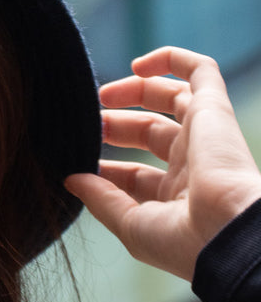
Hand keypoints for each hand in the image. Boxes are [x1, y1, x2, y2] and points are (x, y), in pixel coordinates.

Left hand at [65, 46, 260, 280]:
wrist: (229, 233)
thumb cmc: (182, 241)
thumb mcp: (130, 225)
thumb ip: (100, 199)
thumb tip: (71, 179)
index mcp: (178, 199)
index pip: (137, 175)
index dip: (106, 168)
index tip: (76, 167)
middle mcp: (194, 166)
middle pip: (151, 132)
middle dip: (116, 125)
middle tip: (88, 124)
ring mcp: (205, 136)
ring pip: (172, 98)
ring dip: (135, 90)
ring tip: (101, 95)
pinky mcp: (215, 109)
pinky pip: (201, 71)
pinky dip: (172, 60)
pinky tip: (138, 66)